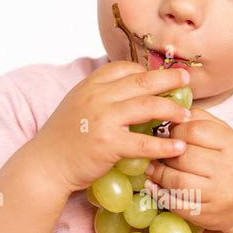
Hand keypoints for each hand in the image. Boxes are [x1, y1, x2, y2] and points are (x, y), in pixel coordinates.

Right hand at [29, 61, 192, 193]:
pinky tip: (179, 147)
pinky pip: (144, 142)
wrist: (45, 165)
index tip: (164, 75)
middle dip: (169, 79)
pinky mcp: (109, 144)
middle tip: (187, 80)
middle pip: (142, 81)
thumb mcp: (78, 106)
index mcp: (90, 85)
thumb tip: (127, 91)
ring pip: (147, 107)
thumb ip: (100, 96)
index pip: (124, 67)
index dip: (147, 70)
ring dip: (172, 110)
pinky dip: (164, 145)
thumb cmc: (63, 139)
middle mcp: (97, 97)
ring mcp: (103, 119)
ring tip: (187, 115)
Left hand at [144, 107, 232, 231]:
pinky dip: (160, 195)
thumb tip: (173, 113)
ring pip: (177, 181)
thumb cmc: (232, 163)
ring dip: (159, 174)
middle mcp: (229, 169)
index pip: (195, 130)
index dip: (176, 131)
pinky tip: (153, 187)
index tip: (169, 134)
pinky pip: (177, 204)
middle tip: (157, 152)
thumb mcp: (227, 137)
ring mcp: (219, 194)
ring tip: (152, 168)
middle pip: (184, 156)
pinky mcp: (208, 215)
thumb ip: (203, 121)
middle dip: (165, 153)